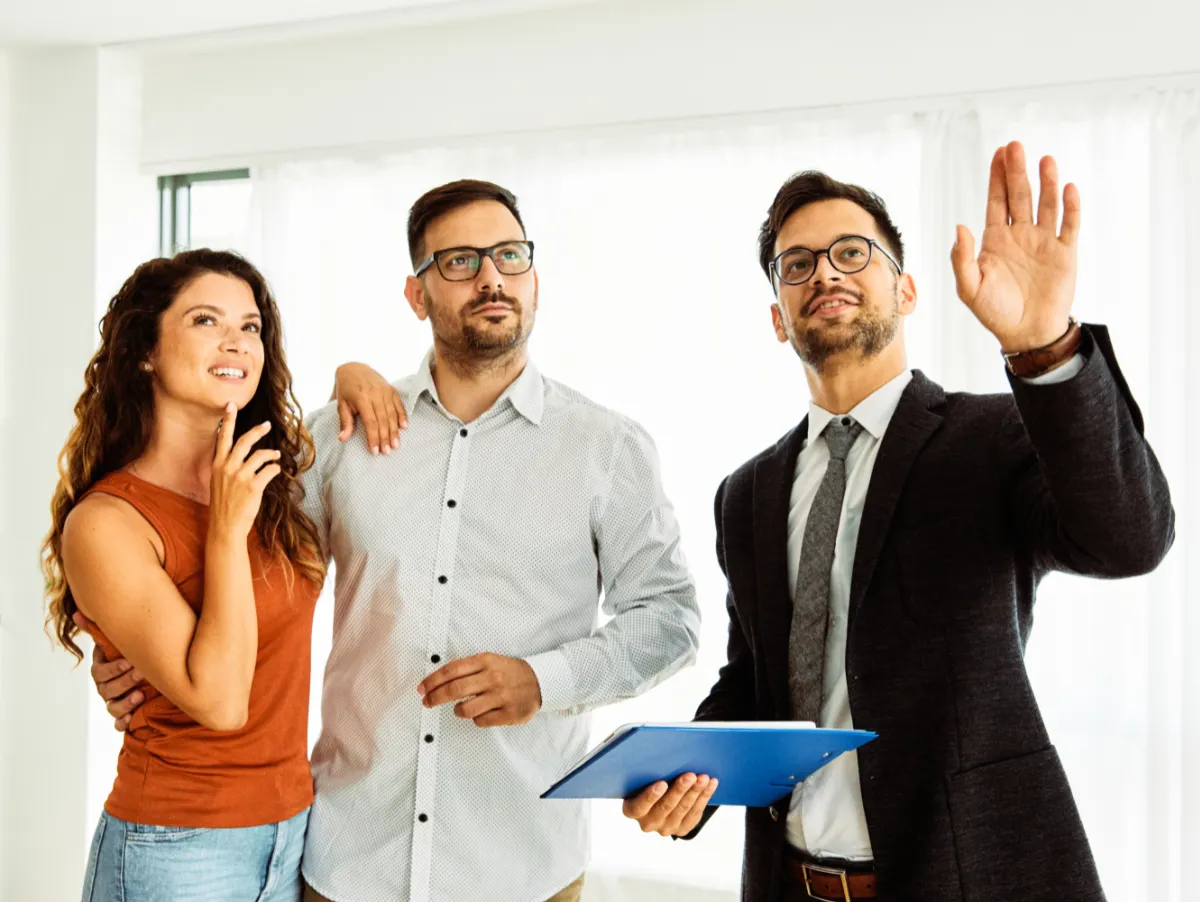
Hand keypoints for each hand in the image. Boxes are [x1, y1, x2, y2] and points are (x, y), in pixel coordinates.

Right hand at [73, 612, 144, 731]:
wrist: (147, 668)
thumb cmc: (132, 651)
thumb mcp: (119, 640)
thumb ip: (100, 628)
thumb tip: (77, 612)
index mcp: (102, 669)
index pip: (100, 672)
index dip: (114, 668)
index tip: (130, 662)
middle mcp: (105, 686)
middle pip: (107, 689)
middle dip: (124, 682)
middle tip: (141, 674)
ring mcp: (113, 701)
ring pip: (112, 707)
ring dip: (125, 703)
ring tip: (140, 695)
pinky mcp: (123, 715)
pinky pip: (118, 724)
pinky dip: (123, 723)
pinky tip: (131, 720)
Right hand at [209, 404, 280, 539]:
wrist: (225, 526)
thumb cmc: (224, 504)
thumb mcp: (219, 481)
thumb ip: (227, 466)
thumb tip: (241, 454)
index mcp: (217, 464)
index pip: (222, 437)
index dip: (227, 420)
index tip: (231, 405)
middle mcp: (227, 467)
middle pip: (244, 441)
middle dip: (257, 430)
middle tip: (267, 425)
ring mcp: (240, 476)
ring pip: (260, 455)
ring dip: (271, 454)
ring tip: (276, 455)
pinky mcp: (253, 486)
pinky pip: (269, 471)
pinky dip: (274, 469)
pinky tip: (275, 471)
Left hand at [333, 362, 407, 454]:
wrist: (354, 368)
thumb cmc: (346, 389)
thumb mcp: (341, 404)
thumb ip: (345, 422)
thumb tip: (343, 439)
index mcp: (362, 398)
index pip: (371, 422)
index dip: (373, 437)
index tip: (375, 451)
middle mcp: (375, 394)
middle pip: (383, 420)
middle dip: (385, 437)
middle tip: (387, 452)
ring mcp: (385, 391)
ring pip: (392, 414)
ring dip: (394, 431)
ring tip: (395, 445)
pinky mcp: (391, 389)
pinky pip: (399, 405)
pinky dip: (402, 416)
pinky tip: (404, 427)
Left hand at [418, 653, 542, 726]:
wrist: (540, 681)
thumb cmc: (508, 672)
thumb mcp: (489, 661)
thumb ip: (466, 668)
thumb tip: (437, 679)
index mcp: (485, 662)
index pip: (451, 670)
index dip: (432, 681)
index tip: (422, 689)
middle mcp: (492, 678)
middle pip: (454, 690)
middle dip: (435, 697)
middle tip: (427, 702)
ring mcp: (500, 696)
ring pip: (465, 709)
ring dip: (457, 710)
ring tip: (460, 708)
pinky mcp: (508, 714)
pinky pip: (480, 721)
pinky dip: (476, 718)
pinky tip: (481, 712)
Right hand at [622, 773, 718, 836]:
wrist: (657, 798)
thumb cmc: (647, 781)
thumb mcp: (641, 779)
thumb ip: (647, 772)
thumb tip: (664, 755)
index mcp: (632, 810)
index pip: (639, 806)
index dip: (650, 796)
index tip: (662, 783)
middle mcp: (647, 822)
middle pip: (665, 806)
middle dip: (679, 789)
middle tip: (690, 775)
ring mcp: (665, 828)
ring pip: (683, 809)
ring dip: (695, 791)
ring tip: (703, 777)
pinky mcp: (682, 829)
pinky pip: (695, 813)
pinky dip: (704, 797)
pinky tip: (710, 784)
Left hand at [951, 141, 1079, 351]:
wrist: (1025, 334)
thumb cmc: (994, 312)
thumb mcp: (969, 288)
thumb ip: (962, 258)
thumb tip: (960, 226)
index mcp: (995, 239)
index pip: (996, 201)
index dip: (997, 177)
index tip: (999, 153)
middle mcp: (1020, 234)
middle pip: (1019, 195)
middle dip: (1017, 171)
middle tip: (1016, 146)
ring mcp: (1044, 241)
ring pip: (1046, 204)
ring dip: (1046, 182)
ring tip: (1045, 160)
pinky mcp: (1065, 253)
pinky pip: (1070, 224)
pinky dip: (1071, 206)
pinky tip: (1068, 188)